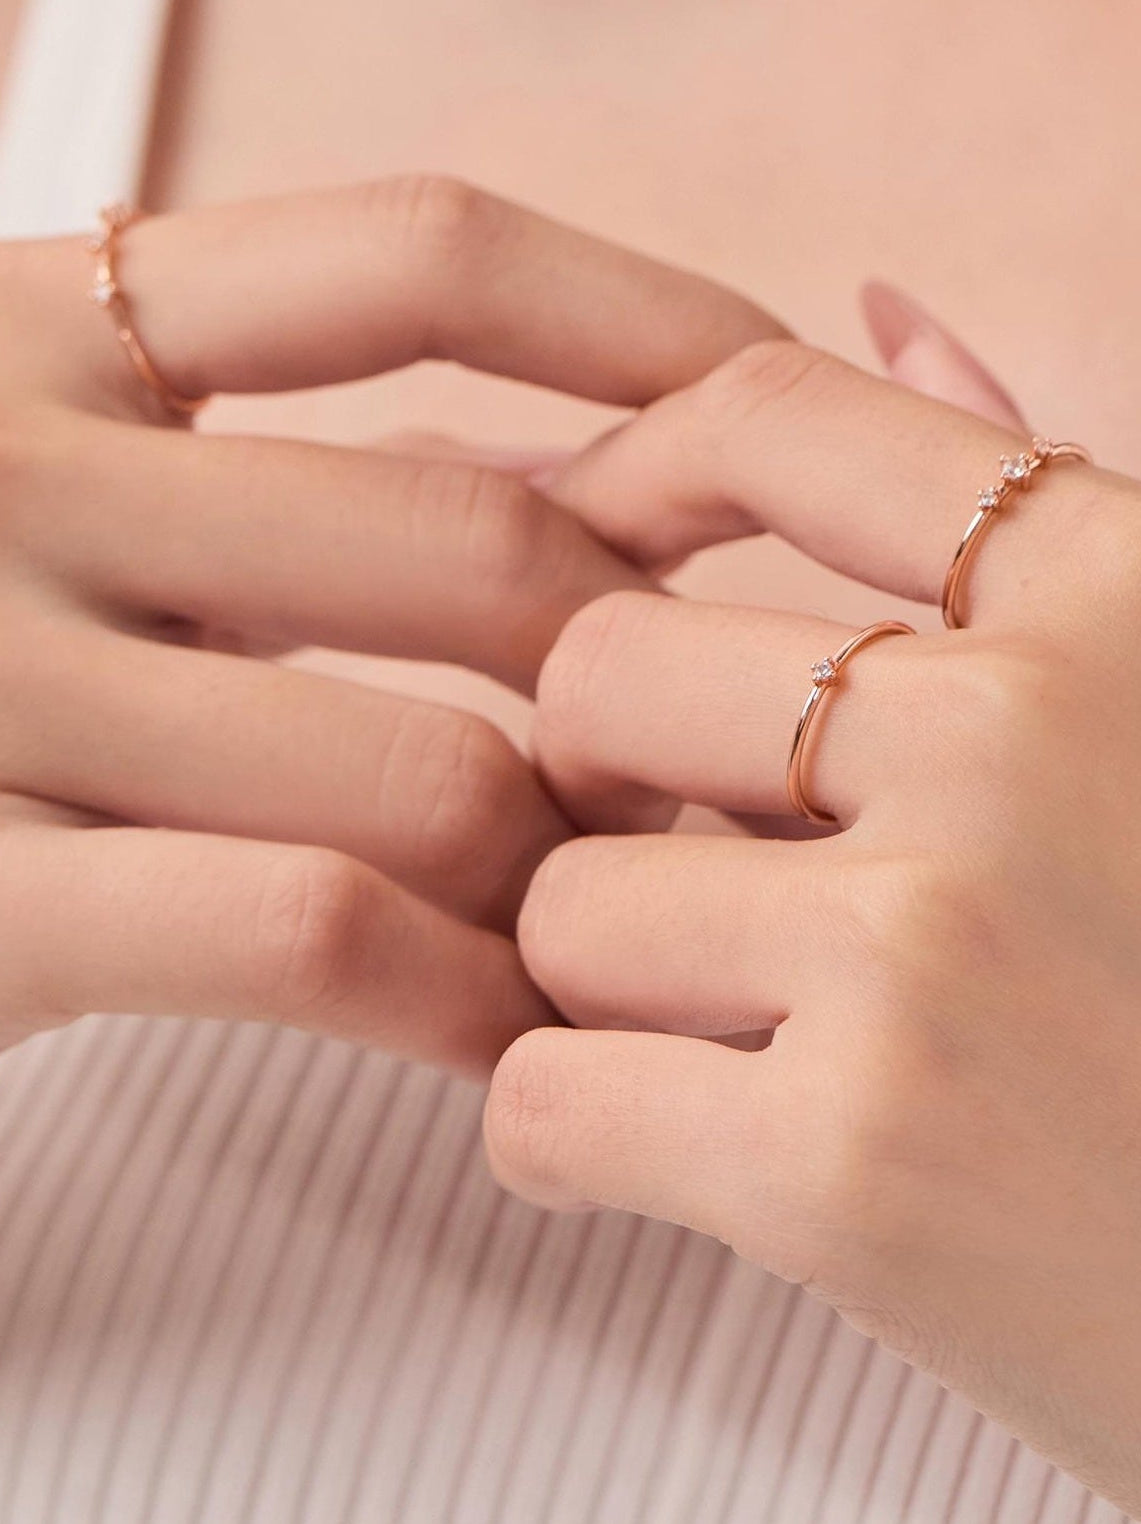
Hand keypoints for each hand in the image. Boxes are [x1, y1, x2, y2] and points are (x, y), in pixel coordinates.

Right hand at [0, 177, 778, 1072]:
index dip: (636, 329)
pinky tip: (503, 1030)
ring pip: (425, 763)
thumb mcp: (36, 464)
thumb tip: (555, 485)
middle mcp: (16, 478)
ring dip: (573, 860)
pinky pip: (305, 929)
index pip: (419, 263)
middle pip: (471, 544)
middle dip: (640, 672)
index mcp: (47, 335)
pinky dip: (453, 993)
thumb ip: (249, 451)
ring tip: (627, 917)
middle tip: (714, 759)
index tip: (763, 410)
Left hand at [484, 333, 1140, 1506]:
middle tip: (673, 884)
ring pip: (564, 908)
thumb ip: (1038, 523)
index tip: (579, 541)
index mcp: (1120, 600)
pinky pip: (548, 1101)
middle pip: (602, 679)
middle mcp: (1025, 739)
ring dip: (599, 993)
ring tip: (719, 1050)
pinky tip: (650, 1162)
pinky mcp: (860, 1171)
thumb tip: (885, 308)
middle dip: (600, 793)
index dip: (623, 469)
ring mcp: (935, 949)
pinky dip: (561, 1142)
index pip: (771, 421)